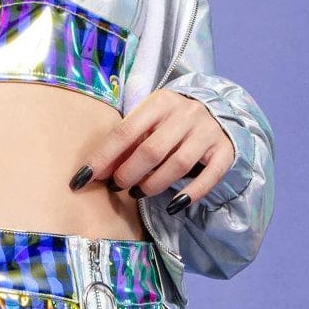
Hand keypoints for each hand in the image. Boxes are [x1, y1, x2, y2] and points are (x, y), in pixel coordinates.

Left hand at [68, 90, 235, 213]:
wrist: (218, 109)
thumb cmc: (171, 118)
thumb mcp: (149, 119)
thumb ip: (127, 140)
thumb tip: (96, 170)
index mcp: (159, 102)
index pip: (125, 131)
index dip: (103, 157)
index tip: (84, 177)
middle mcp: (185, 114)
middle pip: (151, 150)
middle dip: (128, 173)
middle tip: (116, 186)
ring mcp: (207, 132)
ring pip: (177, 165)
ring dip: (152, 184)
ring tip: (137, 193)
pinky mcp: (224, 151)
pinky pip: (208, 177)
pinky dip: (190, 194)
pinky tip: (173, 206)